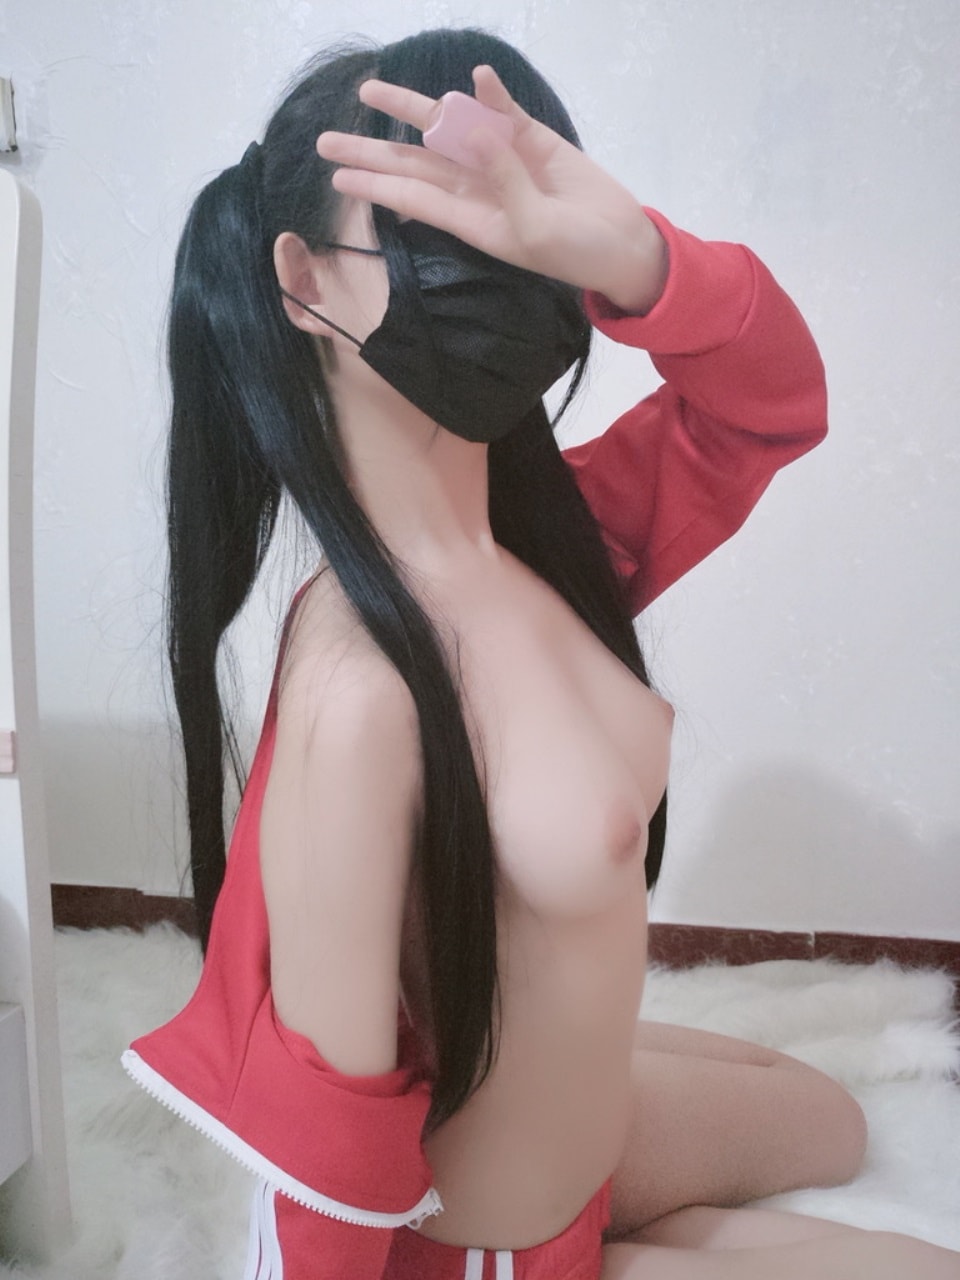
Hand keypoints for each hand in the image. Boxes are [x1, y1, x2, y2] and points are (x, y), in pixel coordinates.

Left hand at [315, 65, 668, 313]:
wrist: (622, 244)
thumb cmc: (576, 252)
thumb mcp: (536, 229)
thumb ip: (506, 183)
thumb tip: (476, 133)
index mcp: (471, 220)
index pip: (412, 197)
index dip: (375, 184)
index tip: (338, 177)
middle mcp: (476, 188)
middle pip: (415, 162)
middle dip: (372, 150)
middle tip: (326, 140)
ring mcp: (501, 160)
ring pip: (447, 129)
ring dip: (412, 109)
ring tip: (371, 91)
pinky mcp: (532, 139)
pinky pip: (503, 112)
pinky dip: (490, 94)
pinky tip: (475, 78)